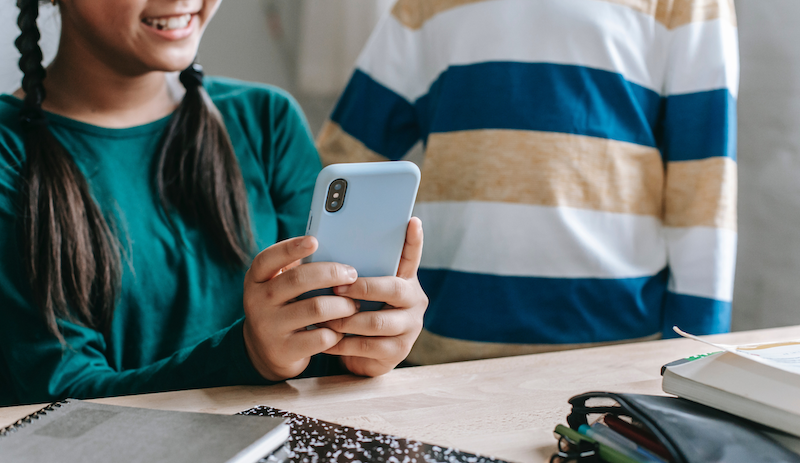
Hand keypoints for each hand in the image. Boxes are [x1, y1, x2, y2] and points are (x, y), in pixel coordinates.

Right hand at [242, 236, 360, 380]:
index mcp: (256, 279)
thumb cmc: (283, 307)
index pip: (268, 258)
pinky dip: (338, 331)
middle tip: (352, 275)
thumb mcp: (279, 287)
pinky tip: (343, 329)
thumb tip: (337, 250)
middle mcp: (257, 301)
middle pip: (298, 280)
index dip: (291, 248)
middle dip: (332, 273)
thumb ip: (297, 270)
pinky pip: (321, 337)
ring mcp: (269, 327)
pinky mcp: (284, 350)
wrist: (265, 351)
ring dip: (343, 304)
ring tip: (354, 304)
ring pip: (317, 308)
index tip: (315, 241)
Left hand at [321, 217, 427, 376]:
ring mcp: (410, 328)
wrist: (363, 357)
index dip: (413, 240)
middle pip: (394, 289)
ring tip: (326, 317)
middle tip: (336, 288)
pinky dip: (342, 343)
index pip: (411, 257)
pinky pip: (367, 346)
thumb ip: (355, 273)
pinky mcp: (398, 352)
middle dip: (362, 288)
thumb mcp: (360, 292)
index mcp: (406, 280)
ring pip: (377, 321)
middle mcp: (414, 301)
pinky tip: (326, 339)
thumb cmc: (358, 314)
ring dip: (346, 319)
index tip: (412, 221)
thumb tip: (324, 248)